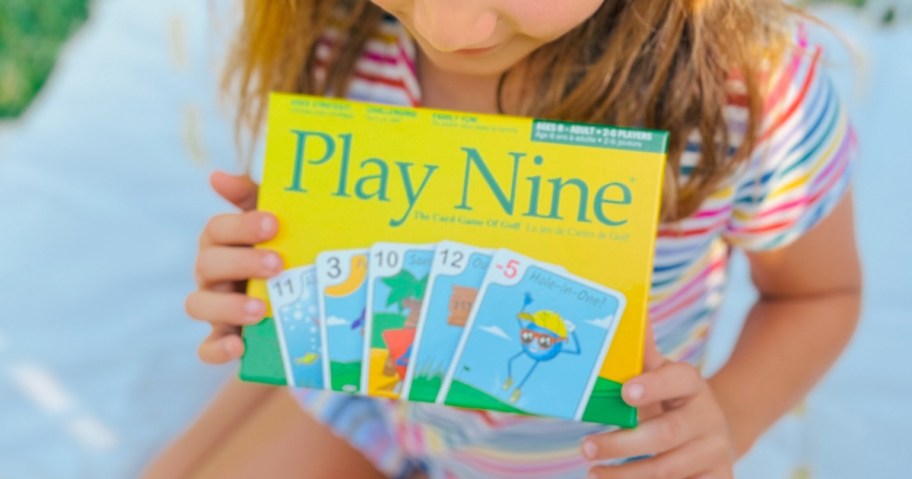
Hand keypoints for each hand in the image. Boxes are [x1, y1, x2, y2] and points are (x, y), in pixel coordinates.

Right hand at [185, 171, 281, 363]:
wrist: (304, 298)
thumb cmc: (285, 249)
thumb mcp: (277, 223)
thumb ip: (252, 196)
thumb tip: (217, 177)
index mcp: (223, 242)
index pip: (217, 229)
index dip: (241, 226)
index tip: (273, 223)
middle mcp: (212, 274)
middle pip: (208, 263)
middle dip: (242, 262)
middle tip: (277, 264)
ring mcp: (215, 307)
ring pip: (199, 304)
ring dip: (229, 306)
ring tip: (262, 308)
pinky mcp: (224, 339)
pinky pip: (207, 348)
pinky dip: (218, 349)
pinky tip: (239, 348)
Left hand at [581, 328, 734, 477]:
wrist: (712, 435)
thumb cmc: (671, 401)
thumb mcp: (661, 376)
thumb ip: (642, 352)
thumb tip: (629, 307)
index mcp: (693, 384)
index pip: (678, 379)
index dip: (653, 385)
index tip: (625, 392)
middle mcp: (709, 417)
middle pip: (666, 433)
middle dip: (622, 443)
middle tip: (585, 447)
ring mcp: (716, 451)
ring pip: (668, 469)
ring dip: (625, 475)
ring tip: (592, 473)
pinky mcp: (719, 477)